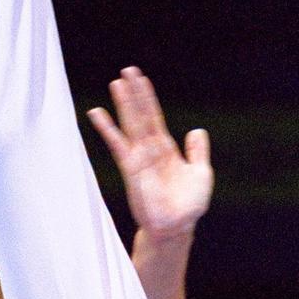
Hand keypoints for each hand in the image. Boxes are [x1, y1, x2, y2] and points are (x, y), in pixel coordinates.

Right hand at [87, 67, 213, 240]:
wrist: (178, 226)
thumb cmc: (189, 205)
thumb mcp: (201, 173)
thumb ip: (198, 151)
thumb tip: (197, 131)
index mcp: (166, 149)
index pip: (154, 118)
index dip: (148, 98)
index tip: (140, 79)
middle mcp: (150, 150)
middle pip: (140, 115)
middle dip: (134, 94)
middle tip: (126, 71)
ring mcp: (139, 158)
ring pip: (130, 124)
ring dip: (123, 104)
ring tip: (116, 83)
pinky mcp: (131, 168)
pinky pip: (118, 144)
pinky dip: (108, 128)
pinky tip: (97, 113)